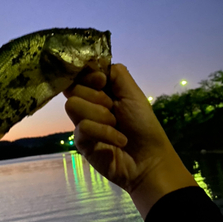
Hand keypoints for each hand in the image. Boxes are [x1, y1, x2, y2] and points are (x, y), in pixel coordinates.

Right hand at [64, 64, 196, 217]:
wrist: (149, 158)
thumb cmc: (143, 125)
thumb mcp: (132, 92)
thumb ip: (115, 73)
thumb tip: (94, 62)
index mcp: (98, 91)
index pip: (78, 74)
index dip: (86, 75)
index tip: (102, 81)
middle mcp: (87, 105)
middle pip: (72, 88)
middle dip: (97, 97)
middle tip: (114, 108)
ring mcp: (82, 123)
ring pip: (73, 105)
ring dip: (100, 114)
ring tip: (116, 125)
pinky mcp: (81, 142)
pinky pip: (82, 127)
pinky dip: (105, 132)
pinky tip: (119, 140)